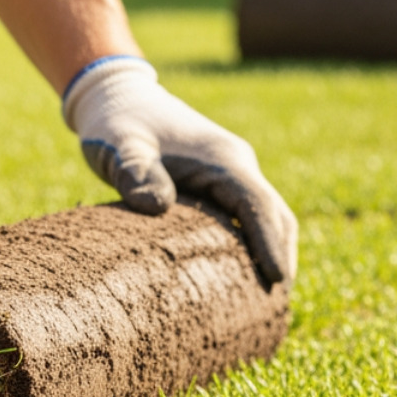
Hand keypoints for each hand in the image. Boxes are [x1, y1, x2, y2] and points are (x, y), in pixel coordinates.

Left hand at [62, 57, 297, 283]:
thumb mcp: (119, 146)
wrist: (116, 95)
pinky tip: (243, 272)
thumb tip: (156, 206)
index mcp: (222, 159)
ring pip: (268, 215)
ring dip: (273, 249)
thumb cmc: (116, 123)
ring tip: (268, 295)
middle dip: (280, 254)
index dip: (269, 243)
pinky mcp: (219, 181)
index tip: (278, 280)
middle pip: (276, 214)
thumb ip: (135, 172)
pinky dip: (255, 242)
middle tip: (278, 301)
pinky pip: (248, 214)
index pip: (258, 205)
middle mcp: (235, 165)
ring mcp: (231, 172)